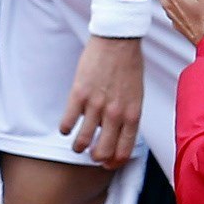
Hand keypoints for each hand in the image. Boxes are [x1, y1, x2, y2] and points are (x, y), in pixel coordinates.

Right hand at [60, 36, 145, 167]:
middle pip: (102, 152)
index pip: (123, 151)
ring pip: (82, 142)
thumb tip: (118, 133)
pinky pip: (68, 122)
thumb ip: (128, 116)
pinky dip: (66, 129)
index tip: (106, 163)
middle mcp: (115, 114)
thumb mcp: (137, 94)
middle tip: (90, 154)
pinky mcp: (79, 95)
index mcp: (132, 115)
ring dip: (77, 147)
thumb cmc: (129, 65)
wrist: (118, 40)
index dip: (113, 163)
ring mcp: (96, 105)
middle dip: (95, 158)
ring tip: (76, 143)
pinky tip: (67, 126)